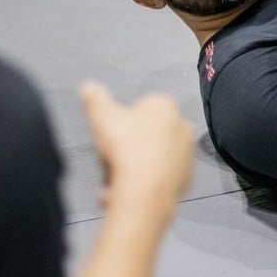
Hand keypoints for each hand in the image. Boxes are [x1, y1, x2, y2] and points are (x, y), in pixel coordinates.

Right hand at [80, 82, 193, 227]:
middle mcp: (182, 126)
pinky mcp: (186, 177)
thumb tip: (89, 87)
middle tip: (110, 161)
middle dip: (125, 149)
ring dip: (132, 167)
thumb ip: (95, 98)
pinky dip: (145, 183)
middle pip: (145, 135)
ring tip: (115, 180)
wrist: (145, 189)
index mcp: (165, 105)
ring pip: (152, 157)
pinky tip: (128, 189)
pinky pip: (160, 177)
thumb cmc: (127, 149)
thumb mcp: (102, 116)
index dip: (120, 125)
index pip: (138, 110)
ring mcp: (186, 152)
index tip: (110, 138)